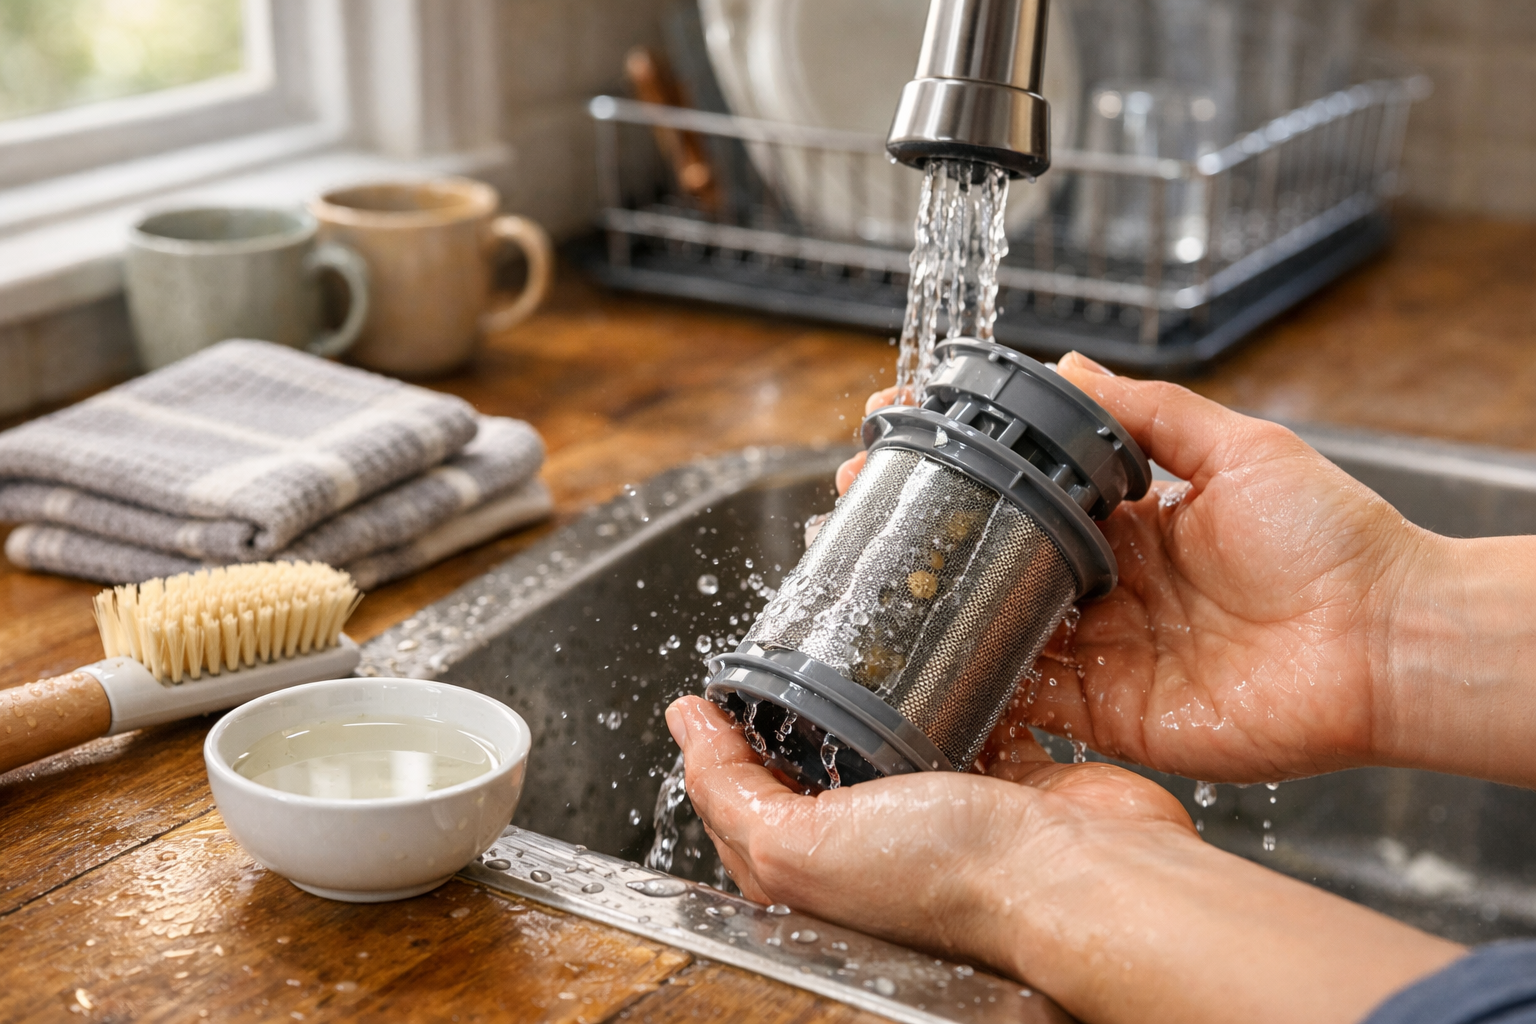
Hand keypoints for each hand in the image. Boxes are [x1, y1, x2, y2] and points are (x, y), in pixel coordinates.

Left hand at [665, 695, 1462, 1023]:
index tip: (719, 683)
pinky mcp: (1007, 777)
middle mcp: (878, 844)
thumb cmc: (951, 882)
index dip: (724, 742)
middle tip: (790, 642)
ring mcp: (945, 808)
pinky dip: (959, 685)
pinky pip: (972, 717)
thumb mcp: (795, 849)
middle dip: (802, 703)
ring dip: (878, 686)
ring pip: (894, 731)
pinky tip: (943, 648)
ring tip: (858, 629)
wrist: (1082, 881)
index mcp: (818, 872)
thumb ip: (730, 793)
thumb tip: (685, 730)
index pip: (745, 799)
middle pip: (817, 758)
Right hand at [840, 355, 1427, 783]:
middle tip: (861, 511)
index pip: (1027, 496)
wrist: (1386, 641)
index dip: (966, 475)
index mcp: (1132, 525)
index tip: (905, 439)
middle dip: (928, 540)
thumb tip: (1068, 368)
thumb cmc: (1333, 539)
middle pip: (996, 566)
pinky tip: (923, 659)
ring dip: (935, 609)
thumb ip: (1148, 412)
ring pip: (998, 632)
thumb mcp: (1239, 447)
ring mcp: (1103, 654)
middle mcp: (1107, 589)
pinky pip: (1028, 703)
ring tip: (869, 578)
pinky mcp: (1109, 715)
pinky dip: (978, 685)